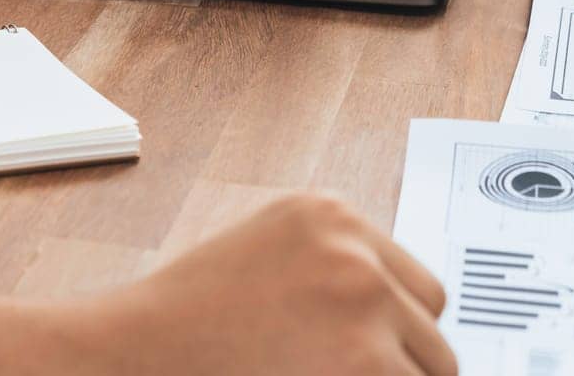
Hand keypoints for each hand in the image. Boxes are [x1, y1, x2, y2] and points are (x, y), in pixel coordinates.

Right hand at [81, 194, 456, 374]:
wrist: (141, 348)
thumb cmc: (191, 317)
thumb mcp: (266, 254)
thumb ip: (332, 264)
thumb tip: (399, 311)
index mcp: (331, 214)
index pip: (416, 281)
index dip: (395, 327)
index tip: (371, 350)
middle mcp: (355, 248)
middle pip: (432, 323)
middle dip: (401, 359)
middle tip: (343, 370)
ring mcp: (364, 301)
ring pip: (432, 368)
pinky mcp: (367, 359)